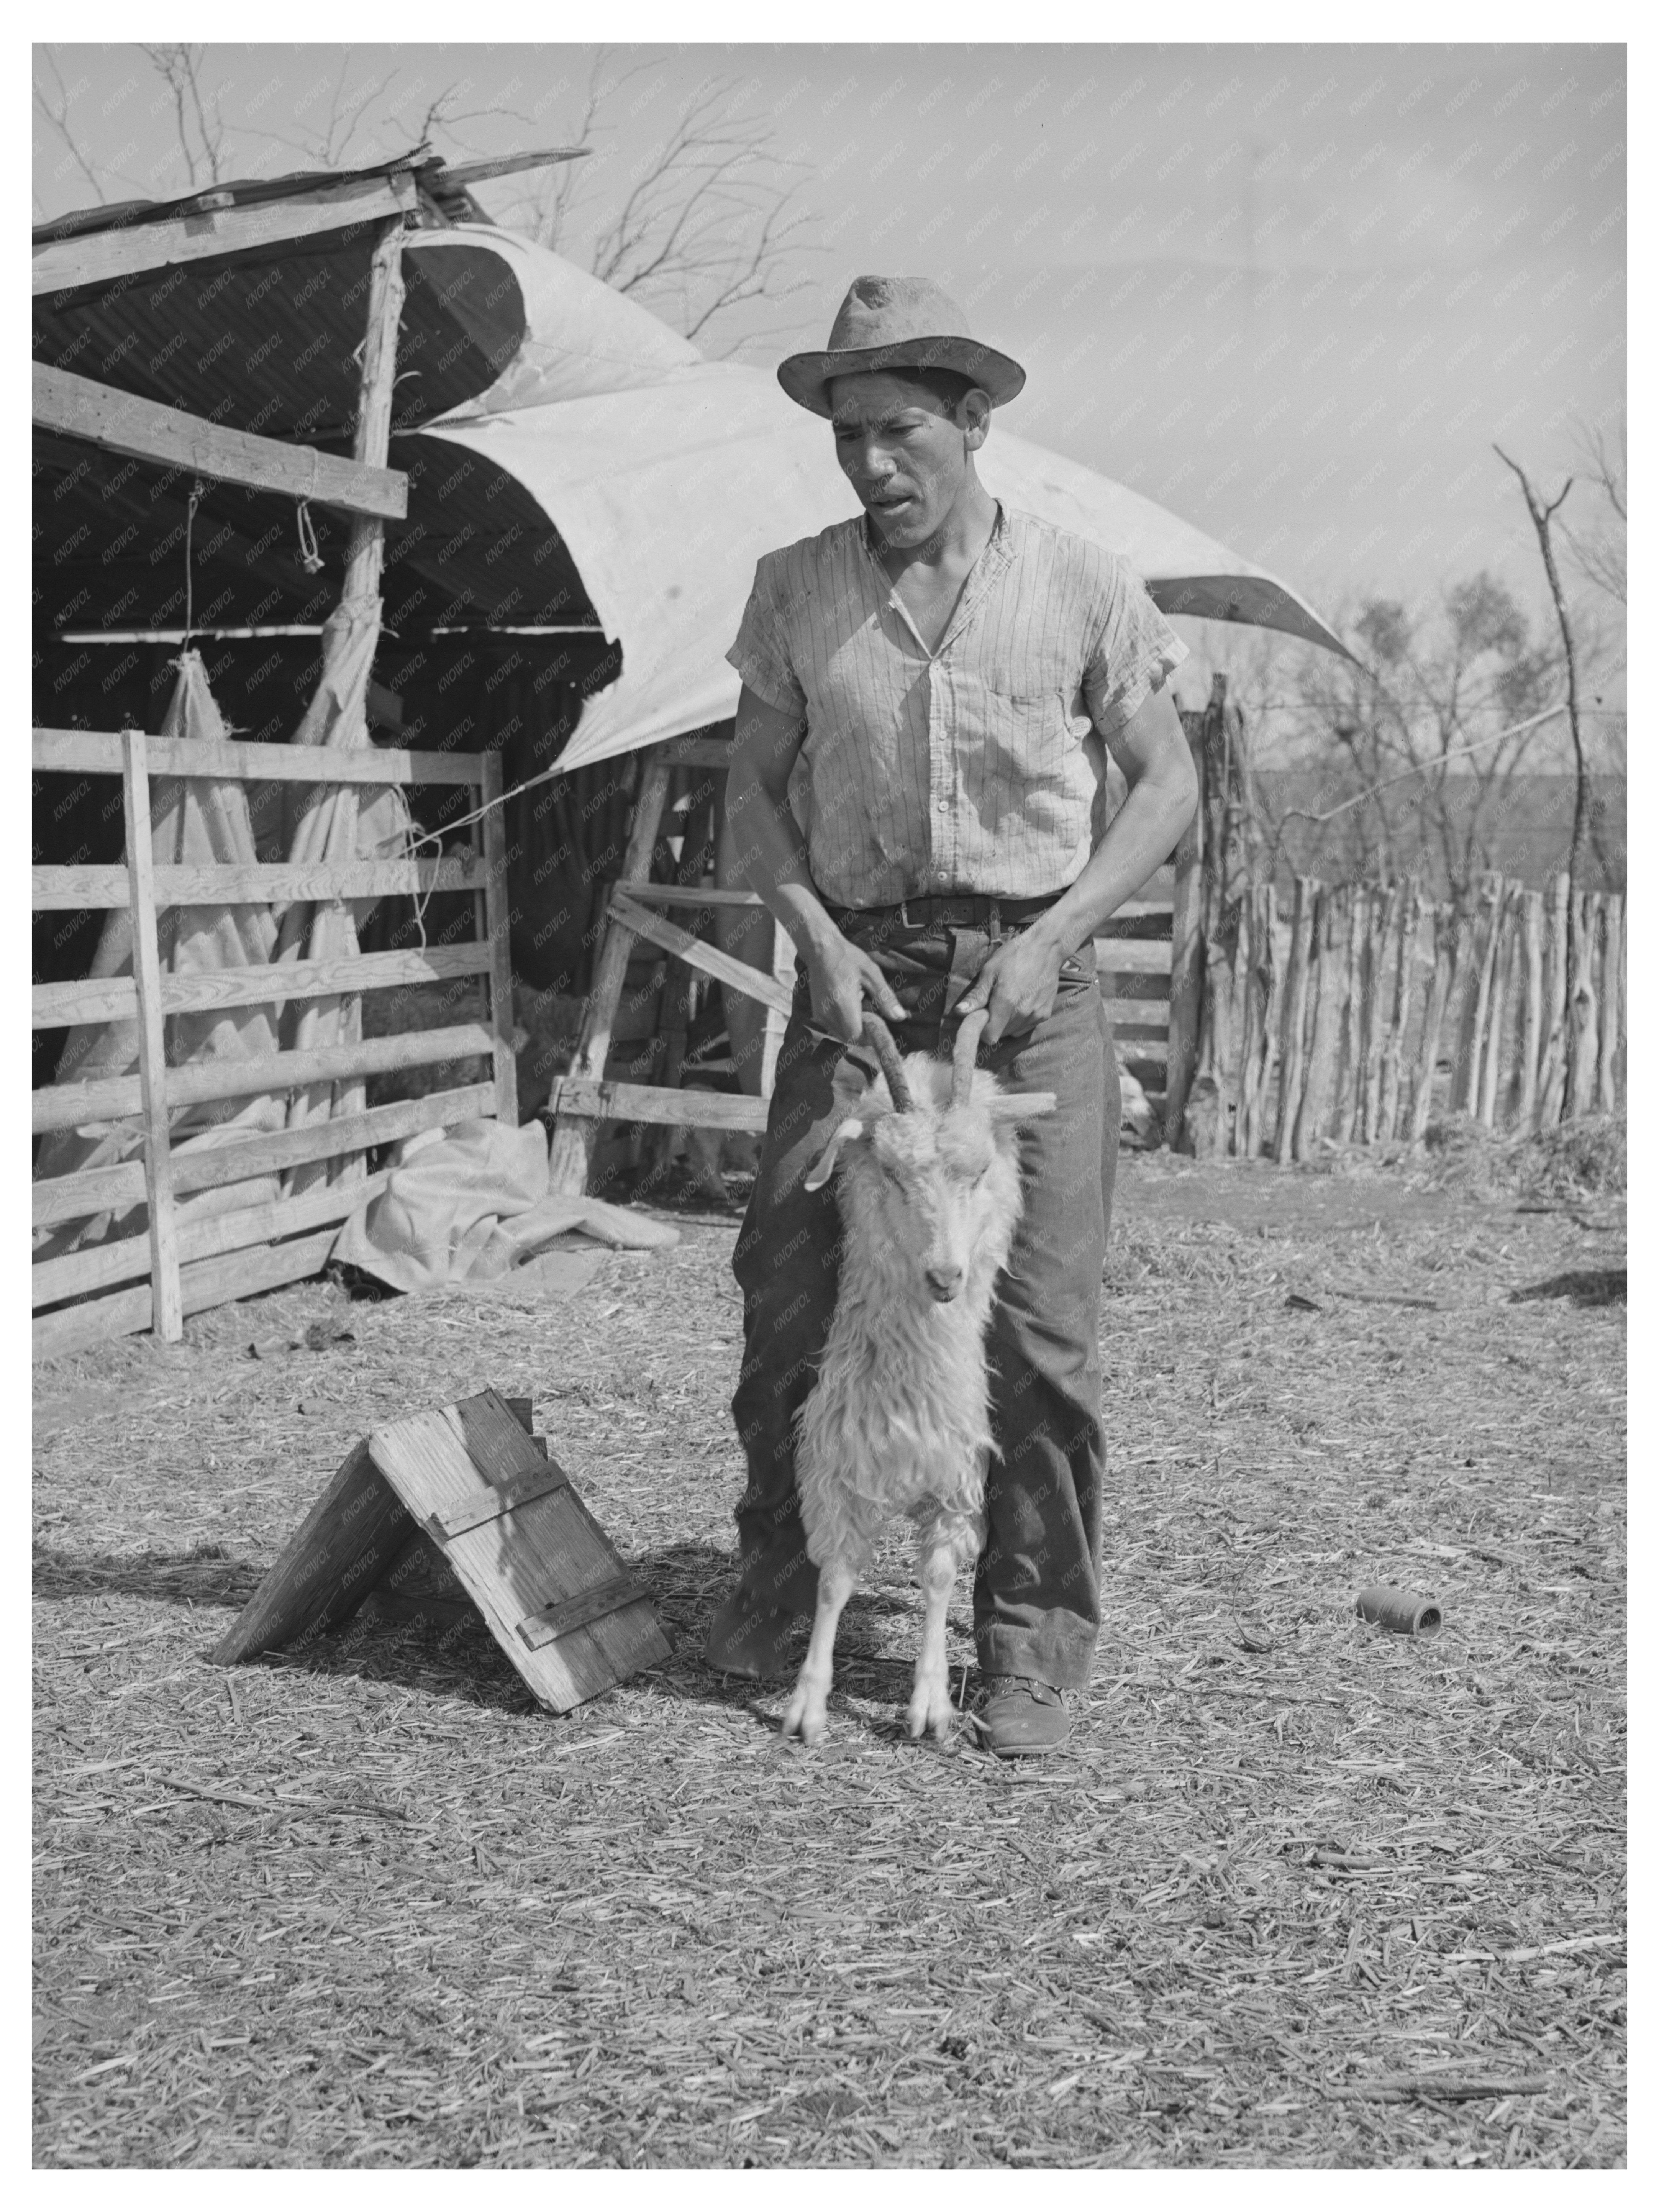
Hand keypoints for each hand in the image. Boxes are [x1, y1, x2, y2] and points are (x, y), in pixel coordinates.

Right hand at [802, 931, 905, 1043]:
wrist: (821, 950)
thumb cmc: (848, 958)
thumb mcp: (872, 974)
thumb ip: (885, 998)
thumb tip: (900, 1017)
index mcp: (843, 1004)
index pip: (857, 1036)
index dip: (870, 1036)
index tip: (878, 1023)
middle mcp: (828, 1013)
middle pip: (850, 1039)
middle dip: (864, 1032)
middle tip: (871, 1012)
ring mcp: (820, 1015)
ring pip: (842, 1036)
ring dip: (854, 1028)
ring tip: (858, 1005)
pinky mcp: (817, 1014)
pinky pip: (834, 1029)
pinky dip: (845, 1025)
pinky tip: (848, 1006)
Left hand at [955, 925, 1066, 1043]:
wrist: (1046, 948)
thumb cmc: (1014, 955)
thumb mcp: (990, 971)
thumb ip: (977, 995)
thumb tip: (959, 1012)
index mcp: (1006, 1003)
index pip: (990, 1036)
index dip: (982, 1028)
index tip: (982, 1014)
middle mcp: (1022, 1013)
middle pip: (1001, 1034)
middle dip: (993, 1023)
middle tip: (994, 1003)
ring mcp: (1036, 1015)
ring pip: (1013, 1032)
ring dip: (1006, 1022)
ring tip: (1008, 1001)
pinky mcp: (1045, 1014)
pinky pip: (1026, 1027)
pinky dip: (1020, 1020)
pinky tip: (1021, 1002)